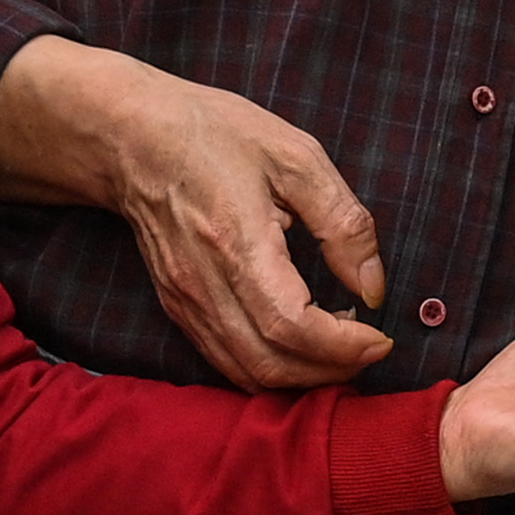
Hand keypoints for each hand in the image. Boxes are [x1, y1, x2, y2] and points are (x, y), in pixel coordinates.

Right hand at [0, 38, 398, 386]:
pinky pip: (225, 361)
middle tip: (370, 351)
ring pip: (246, 373)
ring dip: (300, 378)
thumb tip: (374, 287)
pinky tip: (299, 346)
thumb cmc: (216, 136)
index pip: (290, 326)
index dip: (341, 347)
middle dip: (329, 372)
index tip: (380, 339)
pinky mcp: (178, 307)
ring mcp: (185, 301)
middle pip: (269, 363)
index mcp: (237, 243)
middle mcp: (204, 284)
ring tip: (342, 354)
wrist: (135, 138)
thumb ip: (342, 223)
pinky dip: (269, 369)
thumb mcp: (296, 157)